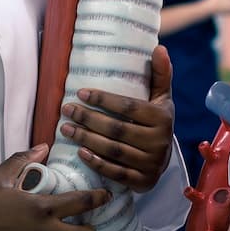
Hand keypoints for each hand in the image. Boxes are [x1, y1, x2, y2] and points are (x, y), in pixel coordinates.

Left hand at [63, 46, 174, 191]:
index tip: (80, 92)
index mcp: (163, 118)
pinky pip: (116, 172)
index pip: (129, 107)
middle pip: (117, 129)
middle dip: (88, 118)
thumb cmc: (156, 122)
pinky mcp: (143, 182)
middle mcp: (159, 142)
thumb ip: (160, 74)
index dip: (103, 99)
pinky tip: (80, 152)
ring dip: (86, 139)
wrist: (164, 158)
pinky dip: (97, 163)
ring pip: (113, 150)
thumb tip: (159, 48)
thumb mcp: (161, 98)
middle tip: (67, 109)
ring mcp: (151, 164)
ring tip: (65, 128)